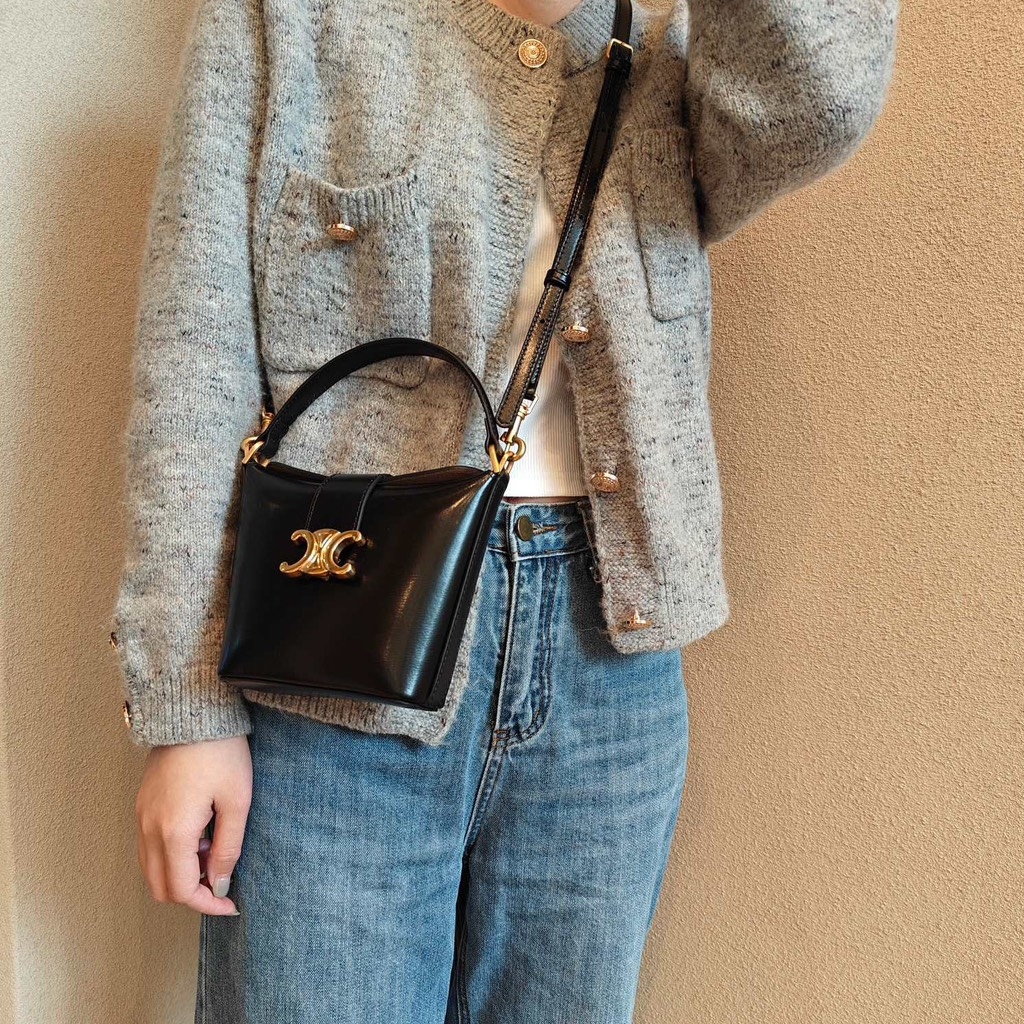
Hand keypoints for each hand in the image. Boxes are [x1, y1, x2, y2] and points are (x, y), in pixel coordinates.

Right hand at [135, 735, 252, 915]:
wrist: (193, 712)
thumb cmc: (221, 752)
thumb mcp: (236, 800)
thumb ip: (228, 848)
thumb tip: (220, 884)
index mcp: (173, 831)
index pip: (181, 890)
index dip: (207, 904)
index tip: (231, 903)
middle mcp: (148, 829)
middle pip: (160, 887)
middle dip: (191, 893)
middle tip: (222, 878)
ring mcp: (141, 816)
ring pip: (151, 869)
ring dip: (181, 873)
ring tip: (214, 851)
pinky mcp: (142, 805)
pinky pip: (149, 847)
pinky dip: (171, 855)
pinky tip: (200, 834)